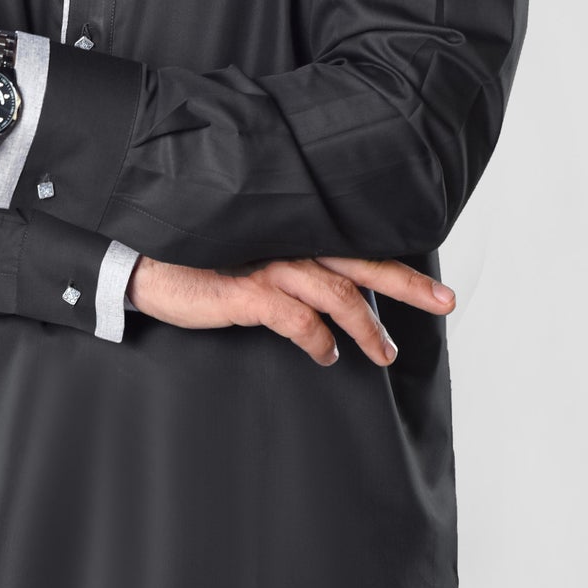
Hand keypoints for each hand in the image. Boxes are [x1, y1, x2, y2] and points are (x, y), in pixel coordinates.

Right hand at [126, 254, 455, 367]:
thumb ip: (290, 264)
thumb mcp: (250, 255)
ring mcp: (268, 264)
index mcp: (294, 232)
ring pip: (337, 293)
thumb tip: (333, 296)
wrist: (143, 262)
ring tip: (382, 353)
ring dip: (365, 327)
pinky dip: (317, 339)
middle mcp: (288, 242)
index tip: (436, 290)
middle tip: (444, 304)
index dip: (400, 267)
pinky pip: (296, 319)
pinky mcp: (246, 289)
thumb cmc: (198, 258)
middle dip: (406, 285)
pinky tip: (325, 355)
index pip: (358, 246)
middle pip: (361, 262)